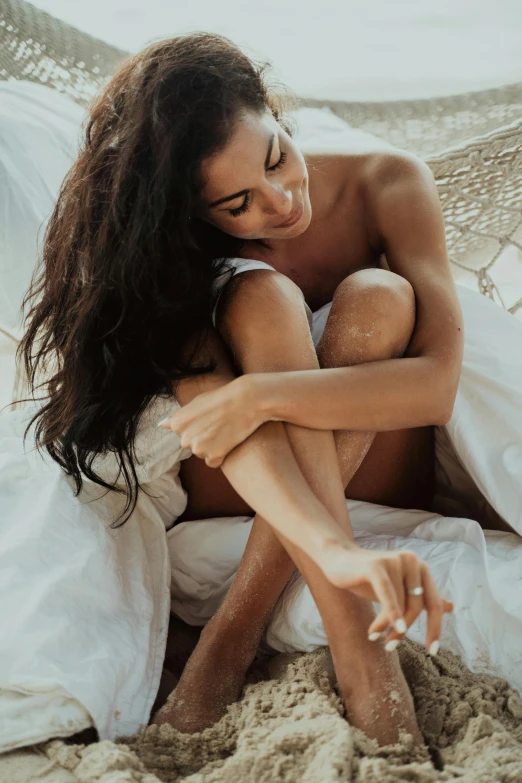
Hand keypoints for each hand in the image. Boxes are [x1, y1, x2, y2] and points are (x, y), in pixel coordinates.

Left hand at [159, 376, 264, 467]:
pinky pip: (213, 462)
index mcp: (177, 424)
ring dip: (213, 447)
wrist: (246, 400)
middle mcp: (184, 438)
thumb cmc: (221, 398)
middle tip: (219, 425)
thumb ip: (179, 417)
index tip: (209, 418)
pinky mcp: (213, 456)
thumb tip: (162, 425)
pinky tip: (228, 440)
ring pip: (203, 454)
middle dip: (204, 438)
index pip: (183, 433)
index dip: (198, 426)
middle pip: (192, 445)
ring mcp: (198, 449)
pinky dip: (221, 455)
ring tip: (225, 430)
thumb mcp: (195, 403)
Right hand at [319, 542, 452, 653]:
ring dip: (386, 626)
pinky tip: (379, 631)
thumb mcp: (399, 589)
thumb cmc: (370, 577)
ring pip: (399, 604)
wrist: (338, 559)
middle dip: (404, 631)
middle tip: (390, 647)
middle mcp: (411, 560)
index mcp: (420, 567)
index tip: (432, 651)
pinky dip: (388, 614)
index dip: (435, 628)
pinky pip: (387, 594)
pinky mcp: (376, 565)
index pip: (433, 603)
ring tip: (374, 635)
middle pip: (416, 606)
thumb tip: (451, 606)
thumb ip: (422, 596)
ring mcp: (394, 560)